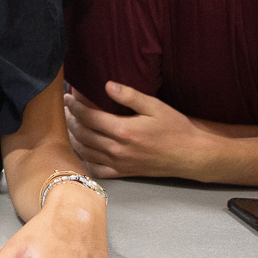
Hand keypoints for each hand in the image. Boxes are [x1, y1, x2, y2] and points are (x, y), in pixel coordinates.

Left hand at [64, 82, 213, 179]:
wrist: (191, 156)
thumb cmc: (175, 128)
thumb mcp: (155, 106)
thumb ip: (130, 96)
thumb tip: (107, 85)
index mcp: (123, 131)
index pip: (88, 117)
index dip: (74, 106)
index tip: (68, 98)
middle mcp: (117, 149)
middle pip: (82, 134)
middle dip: (70, 120)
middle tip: (65, 110)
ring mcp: (118, 164)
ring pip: (85, 152)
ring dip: (73, 138)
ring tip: (69, 126)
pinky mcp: (122, 173)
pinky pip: (96, 169)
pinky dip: (84, 160)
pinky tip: (81, 150)